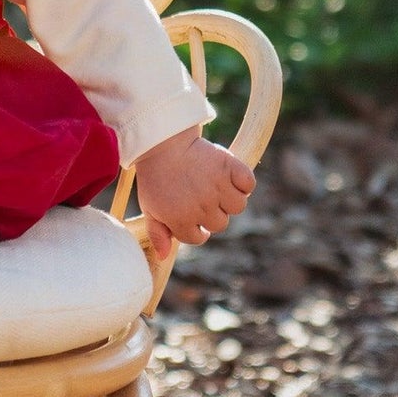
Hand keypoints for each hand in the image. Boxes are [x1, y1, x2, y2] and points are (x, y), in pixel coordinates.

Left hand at [134, 125, 254, 259]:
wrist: (161, 140)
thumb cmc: (155, 175)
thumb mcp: (149, 205)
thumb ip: (157, 232)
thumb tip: (163, 256)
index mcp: (182, 220)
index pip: (198, 237)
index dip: (194, 227)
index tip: (190, 214)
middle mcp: (203, 207)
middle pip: (220, 223)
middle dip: (211, 212)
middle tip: (199, 193)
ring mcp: (218, 187)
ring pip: (238, 207)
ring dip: (229, 198)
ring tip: (215, 184)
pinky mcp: (229, 167)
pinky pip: (248, 183)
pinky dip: (244, 181)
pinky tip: (230, 176)